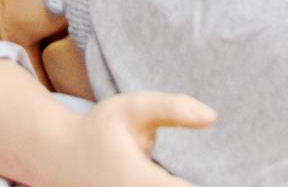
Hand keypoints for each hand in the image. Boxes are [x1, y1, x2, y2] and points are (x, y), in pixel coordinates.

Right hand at [46, 91, 216, 186]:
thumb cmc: (99, 129)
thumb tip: (214, 118)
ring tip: (181, 174)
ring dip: (175, 186)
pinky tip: (167, 178)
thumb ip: (173, 109)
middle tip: (205, 172)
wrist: (58, 157)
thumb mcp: (133, 108)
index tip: (228, 176)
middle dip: (193, 184)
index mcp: (143, 182)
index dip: (210, 185)